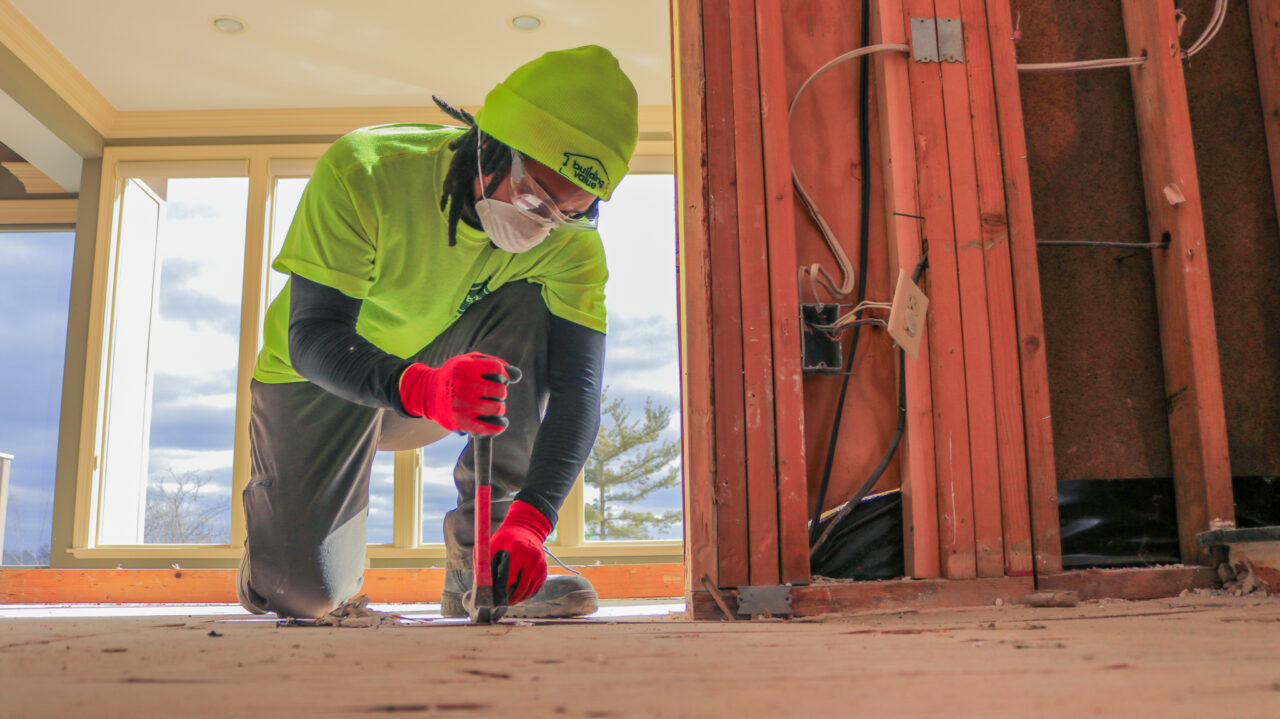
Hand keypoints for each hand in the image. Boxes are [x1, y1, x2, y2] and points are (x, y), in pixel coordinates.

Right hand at [398, 352, 521, 433]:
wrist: (428, 393)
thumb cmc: (455, 375)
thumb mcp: (470, 361)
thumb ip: (495, 363)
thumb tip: (518, 376)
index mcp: (465, 367)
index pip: (498, 369)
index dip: (502, 374)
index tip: (497, 377)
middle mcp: (463, 386)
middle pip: (500, 390)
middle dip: (500, 391)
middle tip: (492, 393)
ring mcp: (462, 406)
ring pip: (498, 408)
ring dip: (498, 407)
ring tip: (491, 405)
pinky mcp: (462, 423)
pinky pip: (490, 428)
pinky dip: (499, 425)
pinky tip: (500, 421)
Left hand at [490, 500, 551, 604]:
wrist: (526, 529)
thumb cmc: (505, 539)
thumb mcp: (492, 546)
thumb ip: (486, 565)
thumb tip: (481, 587)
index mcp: (517, 551)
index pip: (509, 578)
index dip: (500, 591)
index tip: (493, 598)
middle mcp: (532, 558)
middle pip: (521, 588)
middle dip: (510, 599)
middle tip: (501, 604)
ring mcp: (540, 565)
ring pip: (529, 591)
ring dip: (518, 599)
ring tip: (508, 601)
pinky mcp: (544, 571)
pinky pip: (535, 589)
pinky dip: (526, 594)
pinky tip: (517, 594)